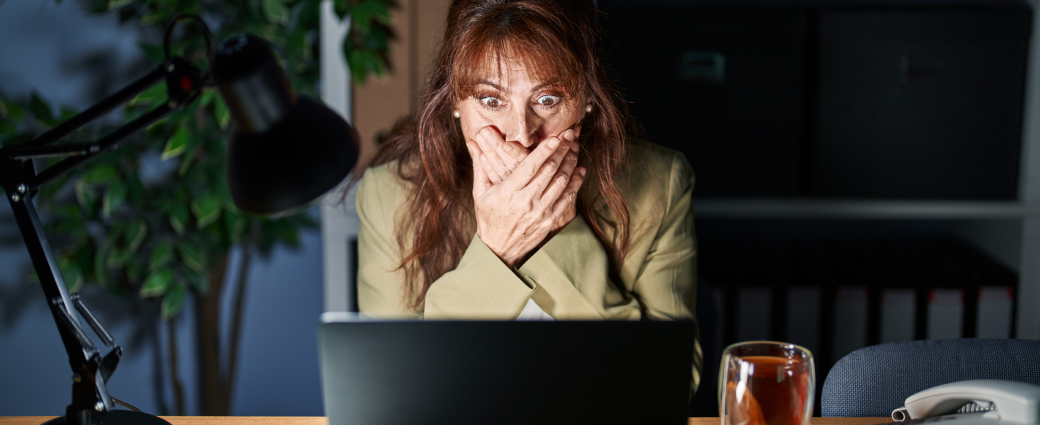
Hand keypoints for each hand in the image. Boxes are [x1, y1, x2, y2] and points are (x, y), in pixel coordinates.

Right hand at [467, 129, 585, 266]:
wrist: (499, 249)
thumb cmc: (488, 218)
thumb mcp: (480, 193)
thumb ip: (481, 166)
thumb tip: (473, 143)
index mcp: (509, 192)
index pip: (530, 167)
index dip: (545, 151)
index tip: (555, 137)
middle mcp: (527, 201)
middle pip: (549, 171)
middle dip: (562, 151)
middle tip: (569, 135)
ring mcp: (540, 212)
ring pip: (561, 182)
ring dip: (570, 163)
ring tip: (575, 148)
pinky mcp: (550, 220)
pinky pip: (567, 198)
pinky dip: (575, 183)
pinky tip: (580, 170)